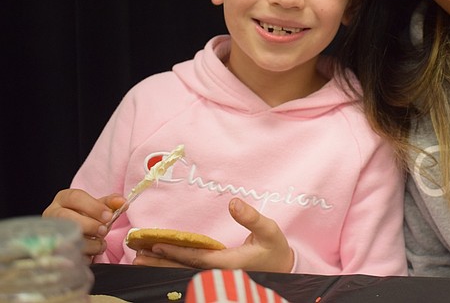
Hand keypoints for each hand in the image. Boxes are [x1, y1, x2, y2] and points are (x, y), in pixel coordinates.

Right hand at [43, 188, 125, 256]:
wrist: (72, 234)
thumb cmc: (86, 217)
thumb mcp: (97, 207)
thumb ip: (110, 203)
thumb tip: (122, 202)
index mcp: (64, 199)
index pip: (75, 197)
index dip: (94, 207)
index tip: (109, 216)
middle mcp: (52, 213)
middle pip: (67, 217)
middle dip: (90, 225)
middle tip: (104, 231)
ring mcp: (50, 232)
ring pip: (67, 237)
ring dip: (90, 244)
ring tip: (100, 244)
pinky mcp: (52, 250)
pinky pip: (68, 254)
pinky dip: (84, 256)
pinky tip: (91, 253)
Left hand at [132, 198, 294, 272]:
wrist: (283, 269)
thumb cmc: (275, 249)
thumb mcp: (269, 230)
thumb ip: (251, 217)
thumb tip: (234, 202)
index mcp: (229, 263)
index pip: (197, 258)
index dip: (176, 252)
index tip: (157, 245)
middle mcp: (219, 273)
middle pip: (184, 269)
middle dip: (160, 263)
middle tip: (138, 256)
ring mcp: (216, 276)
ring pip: (184, 272)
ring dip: (162, 266)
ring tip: (141, 260)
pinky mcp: (215, 274)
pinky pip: (190, 271)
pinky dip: (173, 266)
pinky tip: (160, 262)